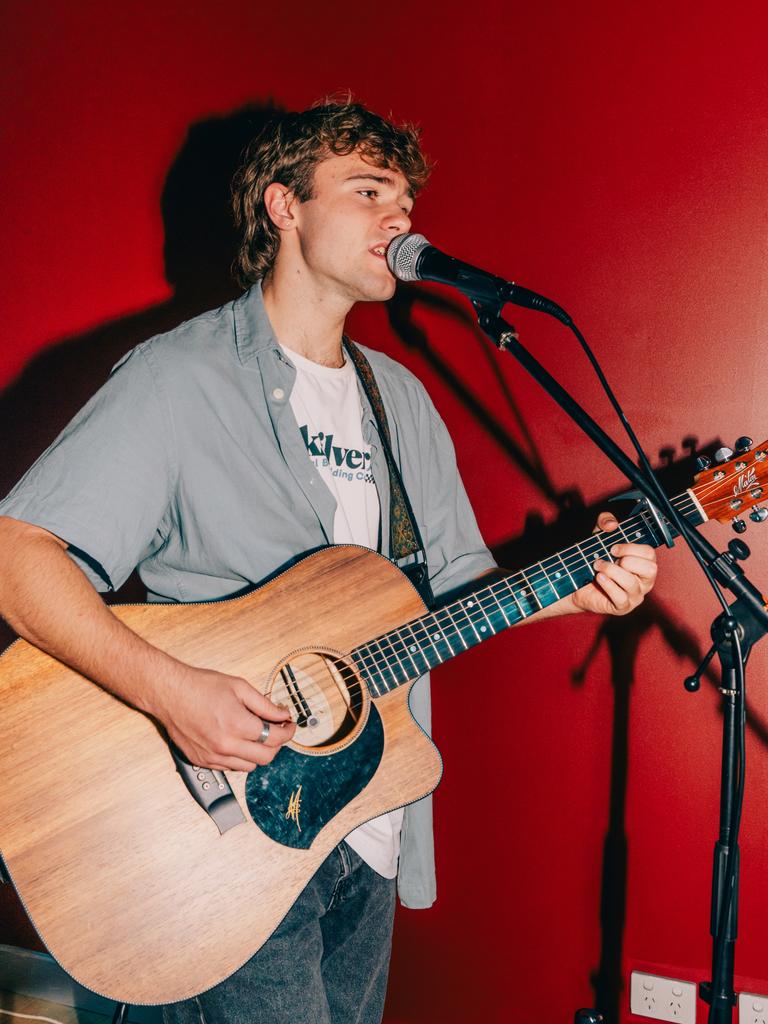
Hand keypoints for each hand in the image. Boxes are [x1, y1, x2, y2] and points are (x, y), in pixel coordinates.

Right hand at [153, 666, 295, 770]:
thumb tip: (283, 715)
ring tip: (256, 736)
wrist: (169, 693)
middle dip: (277, 745)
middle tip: (278, 731)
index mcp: (237, 725)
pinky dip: (239, 758)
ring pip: (249, 767)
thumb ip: (264, 704)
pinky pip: (230, 768)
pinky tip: (238, 741)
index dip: (288, 731)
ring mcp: (212, 756)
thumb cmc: (200, 686)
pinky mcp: (201, 761)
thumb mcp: (239, 687)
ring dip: (258, 753)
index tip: (290, 725)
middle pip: (266, 757)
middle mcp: (225, 745)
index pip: (275, 738)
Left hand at [570, 511, 657, 615]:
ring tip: (598, 566)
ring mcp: (635, 596)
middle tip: (610, 557)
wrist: (578, 584)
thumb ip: (605, 521)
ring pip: (632, 583)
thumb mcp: (599, 535)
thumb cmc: (595, 559)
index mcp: (644, 563)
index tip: (613, 548)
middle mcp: (644, 580)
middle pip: (650, 569)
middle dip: (628, 560)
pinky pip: (621, 598)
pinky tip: (599, 578)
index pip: (650, 554)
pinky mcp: (623, 607)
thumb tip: (612, 524)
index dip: (632, 548)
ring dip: (612, 571)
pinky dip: (609, 586)